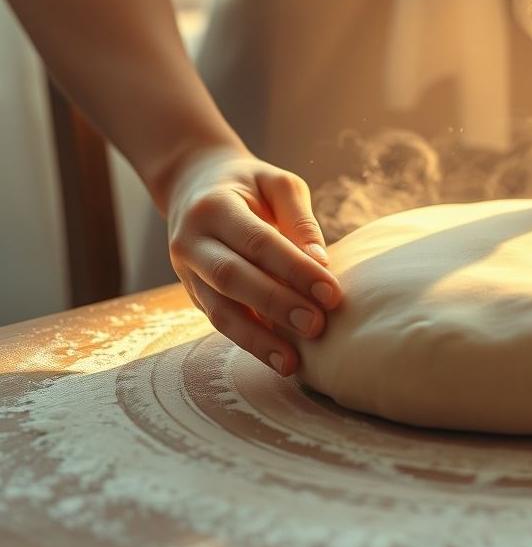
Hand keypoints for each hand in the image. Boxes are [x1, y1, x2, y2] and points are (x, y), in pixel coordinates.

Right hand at [165, 146, 340, 375]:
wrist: (195, 184)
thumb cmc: (249, 184)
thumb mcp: (277, 184)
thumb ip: (299, 219)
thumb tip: (321, 261)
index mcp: (214, 207)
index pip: (258, 242)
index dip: (295, 269)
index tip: (331, 291)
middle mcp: (191, 241)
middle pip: (233, 278)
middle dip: (276, 305)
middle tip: (317, 325)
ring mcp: (186, 271)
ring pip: (218, 310)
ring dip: (256, 339)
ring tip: (292, 362)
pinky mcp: (193, 292)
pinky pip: (219, 320)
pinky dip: (248, 340)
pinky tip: (276, 356)